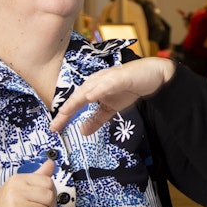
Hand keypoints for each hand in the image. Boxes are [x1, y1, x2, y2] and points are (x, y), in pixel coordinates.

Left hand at [50, 58, 176, 136]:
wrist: (152, 75)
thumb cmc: (130, 88)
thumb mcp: (110, 108)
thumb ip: (96, 119)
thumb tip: (82, 131)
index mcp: (92, 88)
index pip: (75, 103)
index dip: (64, 116)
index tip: (54, 129)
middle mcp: (96, 81)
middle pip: (77, 97)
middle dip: (65, 111)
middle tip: (55, 125)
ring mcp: (107, 78)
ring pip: (88, 90)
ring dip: (76, 101)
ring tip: (65, 112)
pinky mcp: (120, 77)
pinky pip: (107, 84)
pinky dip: (97, 90)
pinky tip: (90, 97)